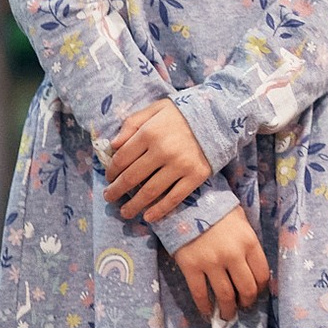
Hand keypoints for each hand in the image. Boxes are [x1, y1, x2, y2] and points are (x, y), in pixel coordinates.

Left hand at [105, 102, 212, 222]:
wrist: (218, 117)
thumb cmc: (182, 113)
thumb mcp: (154, 109)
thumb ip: (131, 123)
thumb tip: (112, 146)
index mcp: (149, 133)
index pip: (121, 158)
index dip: (111, 171)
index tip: (109, 179)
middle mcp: (162, 151)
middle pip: (132, 178)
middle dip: (116, 191)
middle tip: (109, 198)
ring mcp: (180, 165)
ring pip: (150, 192)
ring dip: (133, 205)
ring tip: (125, 213)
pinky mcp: (196, 176)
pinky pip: (174, 198)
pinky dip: (159, 210)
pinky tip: (148, 217)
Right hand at [170, 207, 270, 320]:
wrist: (185, 201)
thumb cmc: (216, 209)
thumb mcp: (241, 221)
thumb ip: (248, 242)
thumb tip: (252, 266)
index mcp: (249, 243)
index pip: (262, 275)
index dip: (260, 288)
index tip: (255, 292)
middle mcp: (233, 255)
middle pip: (246, 289)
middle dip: (247, 302)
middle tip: (243, 306)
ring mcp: (212, 262)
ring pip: (225, 295)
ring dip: (228, 309)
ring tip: (227, 314)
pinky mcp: (191, 267)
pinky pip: (200, 293)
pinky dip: (204, 306)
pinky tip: (207, 312)